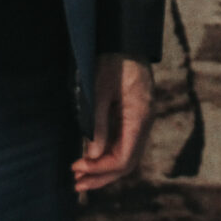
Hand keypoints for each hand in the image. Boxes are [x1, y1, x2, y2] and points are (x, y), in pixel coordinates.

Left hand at [71, 53, 153, 192]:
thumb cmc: (111, 59)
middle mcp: (144, 122)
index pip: (124, 158)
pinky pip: (124, 143)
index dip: (100, 168)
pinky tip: (92, 158)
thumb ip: (98, 124)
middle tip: (76, 184)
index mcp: (140, 117)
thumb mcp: (99, 90)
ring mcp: (140, 119)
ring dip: (104, 168)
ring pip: (126, 155)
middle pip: (127, 162)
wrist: (124, 37)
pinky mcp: (133, 115)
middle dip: (102, 175)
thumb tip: (92, 156)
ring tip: (80, 176)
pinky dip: (108, 154)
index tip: (77, 168)